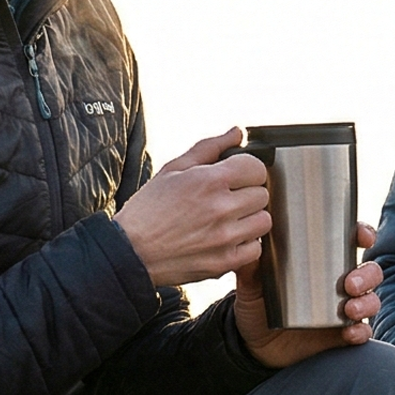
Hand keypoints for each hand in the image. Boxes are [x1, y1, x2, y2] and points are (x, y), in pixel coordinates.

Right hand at [114, 129, 271, 287]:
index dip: (248, 170)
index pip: (256, 168)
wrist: (131, 251)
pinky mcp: (225, 261)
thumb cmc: (148, 211)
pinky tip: (227, 238)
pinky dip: (246, 244)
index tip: (239, 176)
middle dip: (248, 193)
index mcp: (209, 181)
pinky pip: (256, 249)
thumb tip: (236, 133)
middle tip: (228, 198)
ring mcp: (225, 237)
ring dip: (250, 218)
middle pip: (262, 194)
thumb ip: (209, 148)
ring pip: (264, 221)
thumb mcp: (173, 169)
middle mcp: (221, 208)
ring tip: (229, 219)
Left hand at [234, 224, 382, 367]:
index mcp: (324, 263)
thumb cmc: (258, 306)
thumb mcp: (252, 284)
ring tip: (350, 310)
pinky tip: (350, 333)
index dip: (364, 235)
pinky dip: (360, 332)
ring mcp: (344, 310)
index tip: (363, 237)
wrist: (254, 346)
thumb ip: (250, 268)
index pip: (351, 243)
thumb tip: (250, 246)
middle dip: (368, 275)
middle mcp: (340, 285)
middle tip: (350, 284)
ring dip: (367, 303)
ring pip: (370, 301)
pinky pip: (361, 333)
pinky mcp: (341, 336)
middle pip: (369, 272)